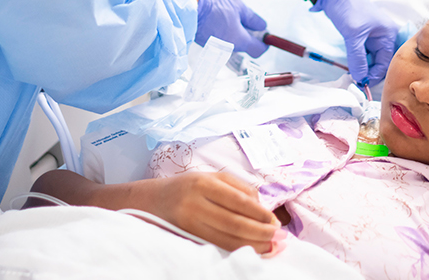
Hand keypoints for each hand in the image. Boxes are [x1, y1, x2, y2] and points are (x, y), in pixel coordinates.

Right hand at [139, 171, 280, 253]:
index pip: (239, 201)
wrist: (151, 201)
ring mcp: (188, 223)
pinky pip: (216, 246)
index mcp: (203, 183)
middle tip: (277, 236)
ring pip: (226, 238)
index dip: (260, 213)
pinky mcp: (186, 237)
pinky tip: (249, 249)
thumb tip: (263, 207)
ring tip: (269, 246)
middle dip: (260, 232)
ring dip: (252, 244)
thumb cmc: (188, 187)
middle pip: (234, 222)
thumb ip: (239, 188)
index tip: (275, 221)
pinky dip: (235, 250)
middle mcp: (194, 203)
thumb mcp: (211, 177)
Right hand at [189, 0, 267, 57]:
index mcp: (239, 40)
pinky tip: (218, 18)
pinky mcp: (205, 42)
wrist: (187, 4)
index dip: (264, 43)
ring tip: (229, 15)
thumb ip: (252, 19)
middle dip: (248, 35)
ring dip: (234, 32)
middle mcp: (228, 48)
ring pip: (231, 42)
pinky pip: (220, 39)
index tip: (265, 36)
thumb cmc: (214, 4)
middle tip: (245, 19)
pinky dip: (223, 31)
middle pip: (244, 46)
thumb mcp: (238, 6)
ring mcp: (215, 47)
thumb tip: (263, 27)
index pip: (258, 50)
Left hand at [313, 0, 397, 84]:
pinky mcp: (363, 37)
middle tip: (356, 82)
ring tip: (353, 76)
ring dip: (363, 68)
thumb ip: (357, 58)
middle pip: (380, 62)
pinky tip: (352, 67)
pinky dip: (358, 61)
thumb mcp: (353, 35)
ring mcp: (373, 37)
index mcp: (388, 34)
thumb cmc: (348, 8)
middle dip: (369, 72)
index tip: (361, 84)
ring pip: (371, 59)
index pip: (385, 62)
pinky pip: (364, 54)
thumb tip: (360, 79)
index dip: (374, 75)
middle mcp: (384, 37)